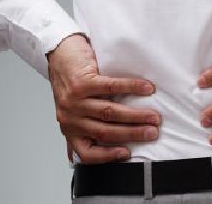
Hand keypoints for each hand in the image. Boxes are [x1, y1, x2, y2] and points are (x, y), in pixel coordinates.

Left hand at [47, 33, 161, 163]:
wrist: (58, 54)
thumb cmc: (69, 84)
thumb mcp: (73, 112)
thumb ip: (84, 128)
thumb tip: (102, 149)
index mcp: (70, 129)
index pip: (86, 152)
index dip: (108, 156)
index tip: (127, 154)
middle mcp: (70, 118)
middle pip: (105, 131)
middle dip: (133, 133)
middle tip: (152, 132)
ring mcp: (75, 100)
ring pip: (109, 112)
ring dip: (135, 115)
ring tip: (153, 116)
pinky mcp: (82, 82)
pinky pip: (111, 87)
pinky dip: (132, 88)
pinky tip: (146, 89)